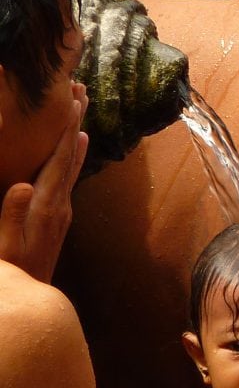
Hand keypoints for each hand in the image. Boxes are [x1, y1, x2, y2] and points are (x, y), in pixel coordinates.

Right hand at [0, 85, 86, 282]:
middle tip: (82, 91)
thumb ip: (12, 215)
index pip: (59, 160)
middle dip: (75, 122)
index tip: (73, 103)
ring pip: (73, 163)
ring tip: (82, 109)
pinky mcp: (60, 215)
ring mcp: (63, 209)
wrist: (33, 296)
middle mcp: (61, 203)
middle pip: (72, 155)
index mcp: (47, 205)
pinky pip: (69, 175)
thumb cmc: (12, 269)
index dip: (65, 131)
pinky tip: (76, 147)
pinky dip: (73, 155)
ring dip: (76, 134)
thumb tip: (22, 186)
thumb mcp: (5, 244)